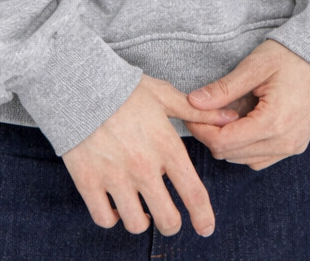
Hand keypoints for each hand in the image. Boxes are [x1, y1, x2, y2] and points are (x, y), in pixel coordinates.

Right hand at [61, 73, 239, 236]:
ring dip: (141, 219)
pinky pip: (104, 218)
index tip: (205, 228)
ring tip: (139, 206)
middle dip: (171, 223)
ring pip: (136, 224)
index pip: (194, 194)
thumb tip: (230, 118)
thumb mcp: (164, 96)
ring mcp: (115, 177)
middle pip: (167, 220)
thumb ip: (198, 112)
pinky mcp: (88, 181)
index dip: (204, 218)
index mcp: (166, 147)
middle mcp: (144, 168)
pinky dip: (111, 216)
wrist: (79, 82)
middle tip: (168, 216)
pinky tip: (114, 203)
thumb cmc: (125, 88)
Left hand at [183, 40, 309, 169]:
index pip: (224, 143)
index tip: (189, 113)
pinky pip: (261, 158)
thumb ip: (224, 88)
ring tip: (223, 113)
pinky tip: (242, 122)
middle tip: (201, 111)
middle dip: (211, 135)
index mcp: (273, 122)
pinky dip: (246, 146)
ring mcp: (292, 147)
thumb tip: (193, 102)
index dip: (201, 130)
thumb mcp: (255, 66)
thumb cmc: (291, 57)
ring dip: (228, 142)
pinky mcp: (295, 146)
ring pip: (244, 160)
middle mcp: (284, 142)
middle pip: (231, 155)